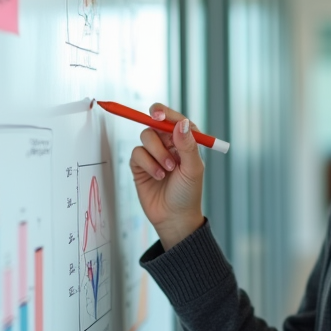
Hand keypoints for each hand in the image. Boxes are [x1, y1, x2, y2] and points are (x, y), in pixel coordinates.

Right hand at [129, 103, 204, 248]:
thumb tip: (181, 123)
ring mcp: (153, 154)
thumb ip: (187, 145)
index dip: (164, 112)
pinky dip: (148, 163)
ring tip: (167, 170)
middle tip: (158, 129)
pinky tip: (158, 176)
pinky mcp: (140, 165)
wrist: (174, 218)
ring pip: (146, 137)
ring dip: (157, 153)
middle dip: (157, 129)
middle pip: (155, 123)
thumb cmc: (188, 194)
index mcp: (185, 141)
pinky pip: (137, 153)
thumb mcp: (193, 169)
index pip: (174, 119)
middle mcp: (169, 144)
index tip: (157, 114)